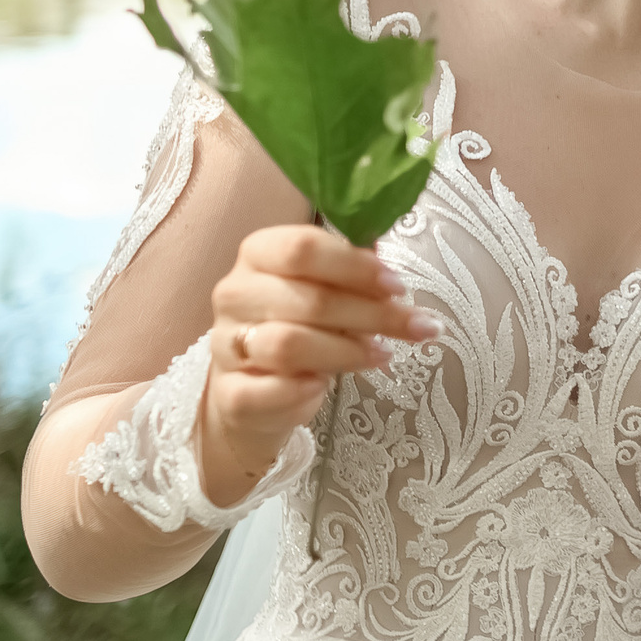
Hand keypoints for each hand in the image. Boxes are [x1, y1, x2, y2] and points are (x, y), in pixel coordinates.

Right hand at [201, 225, 440, 505]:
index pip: (303, 247)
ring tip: (381, 354)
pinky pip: (264, 391)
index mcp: (259, 253)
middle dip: (372, 314)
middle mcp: (236, 293)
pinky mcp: (229, 392)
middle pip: (309, 299)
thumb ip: (355, 272)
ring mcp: (225, 344)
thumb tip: (389, 267)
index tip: (397, 286)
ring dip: (346, 351)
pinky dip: (300, 390)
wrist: (256, 388)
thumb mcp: (329, 288)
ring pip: (287, 345)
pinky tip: (322, 386)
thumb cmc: (301, 323)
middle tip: (416, 326)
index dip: (356, 267)